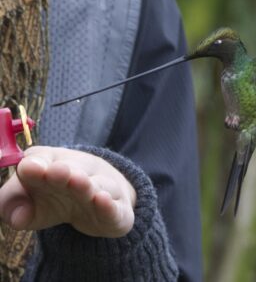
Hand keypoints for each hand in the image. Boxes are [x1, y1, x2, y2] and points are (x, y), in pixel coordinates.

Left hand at [0, 146, 135, 237]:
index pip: (43, 158)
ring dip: (86, 185)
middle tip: (56, 170)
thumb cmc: (60, 197)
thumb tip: (16, 217)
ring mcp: (104, 191)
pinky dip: (110, 205)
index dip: (36, 164)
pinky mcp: (119, 212)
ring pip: (97, 186)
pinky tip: (103, 201)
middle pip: (73, 169)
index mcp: (54, 164)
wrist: (104, 201)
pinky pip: (116, 208)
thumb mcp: (33, 202)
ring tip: (78, 182)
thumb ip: (14, 204)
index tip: (28, 168)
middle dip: (64, 171)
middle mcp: (81, 172)